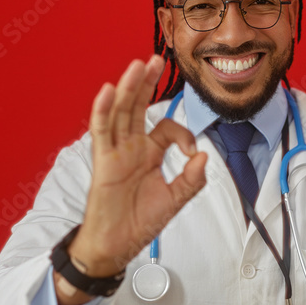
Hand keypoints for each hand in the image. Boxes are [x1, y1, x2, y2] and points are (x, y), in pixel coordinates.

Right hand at [60, 55, 207, 302]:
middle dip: (148, 83)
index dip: (183, 133)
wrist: (116, 246)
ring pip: (121, 113)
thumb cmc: (139, 222)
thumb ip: (191, 179)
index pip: (166, 128)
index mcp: (149, 154)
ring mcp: (115, 152)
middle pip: (139, 107)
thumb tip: (203, 156)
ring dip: (129, 88)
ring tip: (137, 65)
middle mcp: (131, 148)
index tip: (191, 152)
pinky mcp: (102, 162)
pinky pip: (102, 132)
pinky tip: (109, 91)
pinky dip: (104, 111)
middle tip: (157, 59)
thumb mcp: (175, 200)